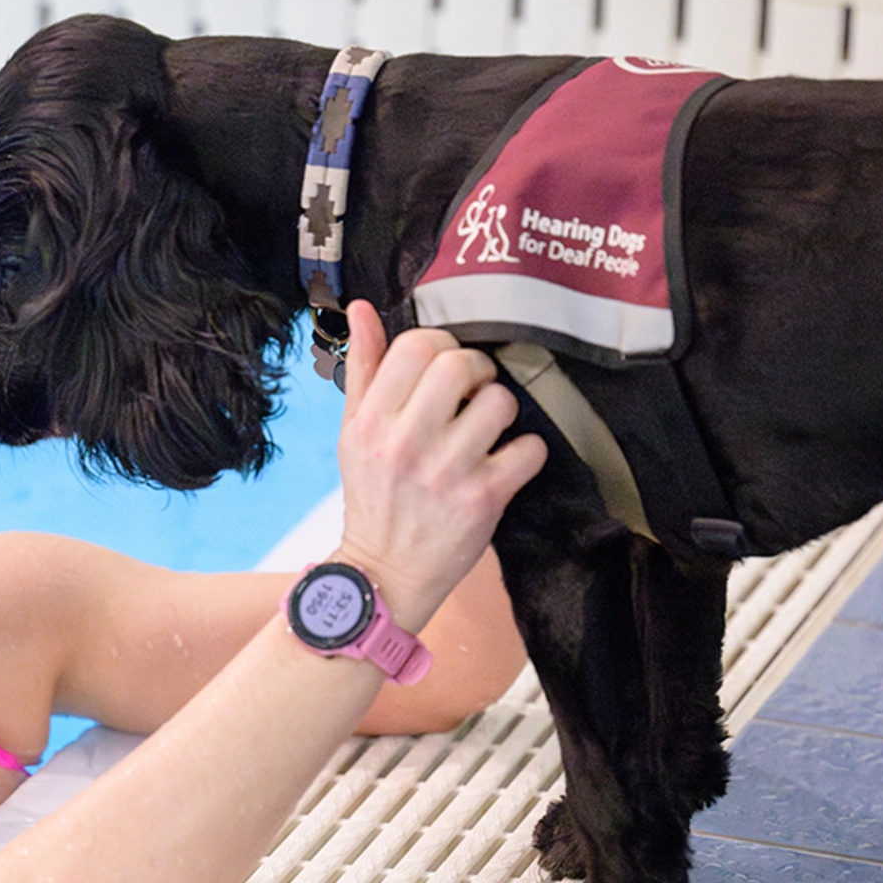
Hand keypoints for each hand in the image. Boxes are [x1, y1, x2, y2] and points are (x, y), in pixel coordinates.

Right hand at [331, 301, 546, 630]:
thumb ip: (362, 369)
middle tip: (472, 394)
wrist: (384, 574)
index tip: (444, 368)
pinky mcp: (483, 499)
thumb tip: (360, 308)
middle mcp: (405, 443)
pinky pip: (528, 448)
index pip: (417, 346)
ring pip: (500, 402)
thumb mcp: (353, 433)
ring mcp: (447, 471)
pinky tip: (506, 462)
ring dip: (500, 411)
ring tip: (486, 431)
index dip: (440, 347)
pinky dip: (525, 452)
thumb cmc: (373, 496)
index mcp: (371, 421)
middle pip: (461, 364)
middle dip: (476, 372)